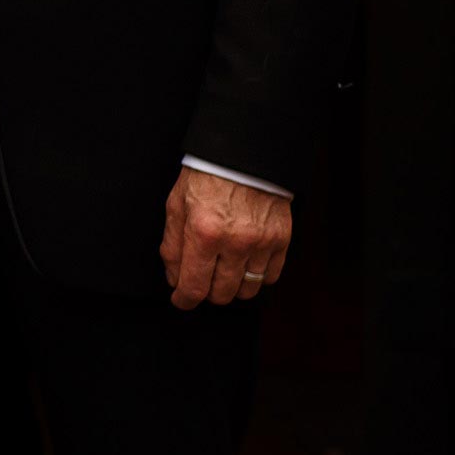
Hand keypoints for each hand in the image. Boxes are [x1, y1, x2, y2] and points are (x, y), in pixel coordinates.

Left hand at [159, 166, 291, 309]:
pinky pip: (270, 277)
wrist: (244, 155)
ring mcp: (261, 242)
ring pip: (247, 290)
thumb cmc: (206, 177)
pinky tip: (245, 264)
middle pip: (221, 294)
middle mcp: (235, 242)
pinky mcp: (282, 239)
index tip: (182, 300)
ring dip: (232, 287)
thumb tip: (175, 279)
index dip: (184, 299)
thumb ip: (172, 246)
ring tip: (223, 271)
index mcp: (203, 233)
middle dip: (207, 292)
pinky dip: (257, 277)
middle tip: (201, 279)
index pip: (194, 286)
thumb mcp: (176, 206)